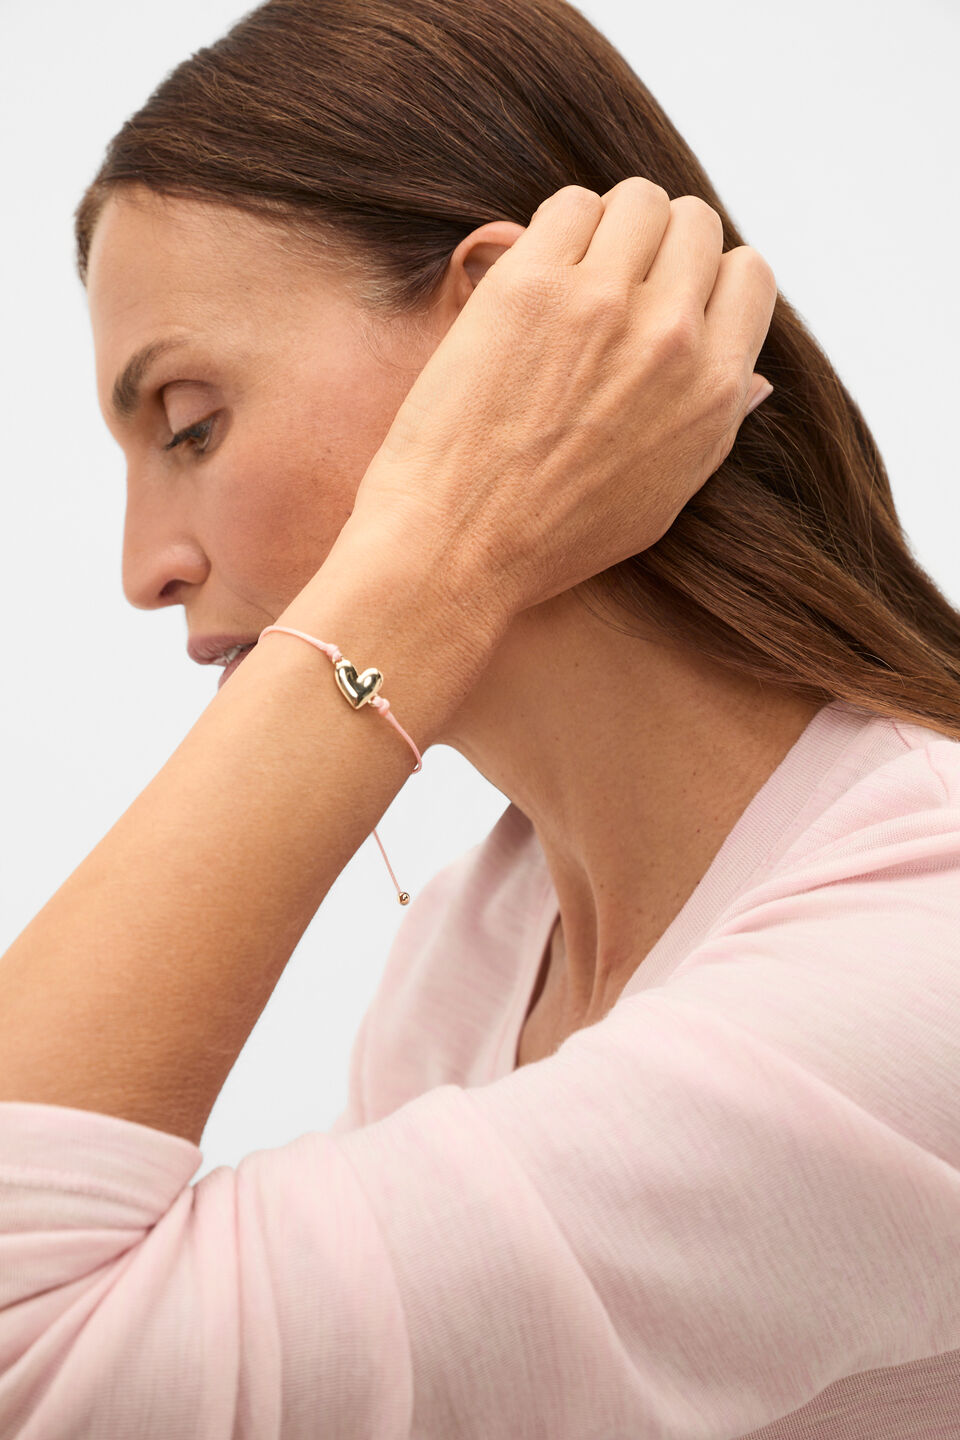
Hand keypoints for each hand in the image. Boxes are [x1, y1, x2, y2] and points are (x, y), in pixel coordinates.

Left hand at [343, 178, 776, 620]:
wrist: (458, 549)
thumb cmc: (552, 536)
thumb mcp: (664, 496)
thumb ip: (714, 425)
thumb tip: (754, 380)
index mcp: (715, 390)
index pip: (749, 275)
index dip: (708, 278)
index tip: (668, 298)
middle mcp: (671, 337)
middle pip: (696, 224)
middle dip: (660, 244)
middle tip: (615, 281)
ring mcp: (602, 302)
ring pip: (638, 200)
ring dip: (609, 225)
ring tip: (573, 273)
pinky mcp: (531, 283)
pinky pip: (569, 204)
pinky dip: (557, 227)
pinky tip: (534, 273)